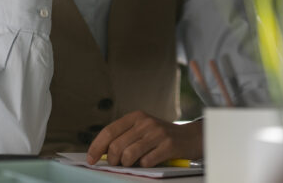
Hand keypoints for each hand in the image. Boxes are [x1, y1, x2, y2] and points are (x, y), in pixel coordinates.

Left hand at [86, 111, 202, 167]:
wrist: (190, 137)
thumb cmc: (161, 136)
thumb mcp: (143, 129)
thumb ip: (124, 137)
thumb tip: (103, 154)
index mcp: (136, 117)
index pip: (109, 131)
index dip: (97, 147)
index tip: (91, 159)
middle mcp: (145, 122)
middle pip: (117, 146)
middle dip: (113, 160)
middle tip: (118, 164)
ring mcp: (157, 133)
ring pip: (129, 155)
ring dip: (128, 164)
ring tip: (134, 163)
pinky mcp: (168, 145)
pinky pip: (146, 162)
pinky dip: (144, 166)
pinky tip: (150, 161)